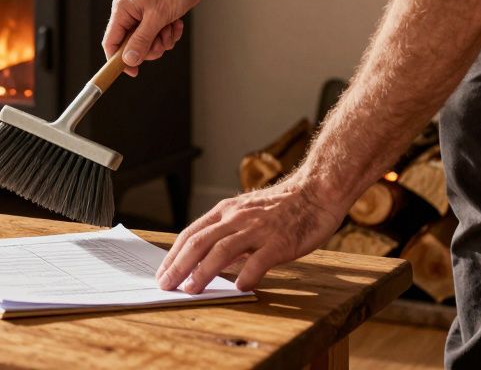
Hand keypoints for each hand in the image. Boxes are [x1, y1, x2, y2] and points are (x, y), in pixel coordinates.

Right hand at [103, 0, 207, 75]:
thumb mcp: (157, 18)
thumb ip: (141, 41)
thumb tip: (129, 60)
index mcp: (122, 11)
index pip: (110, 42)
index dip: (118, 60)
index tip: (132, 72)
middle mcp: (129, 13)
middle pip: (131, 46)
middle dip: (150, 47)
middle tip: (161, 39)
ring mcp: (142, 15)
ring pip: (147, 42)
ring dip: (162, 40)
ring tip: (170, 26)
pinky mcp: (155, 16)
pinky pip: (158, 35)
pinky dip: (168, 33)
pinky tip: (175, 23)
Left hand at [155, 175, 346, 292]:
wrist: (317, 191)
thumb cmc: (283, 207)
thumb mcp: (247, 214)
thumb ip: (229, 235)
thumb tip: (209, 262)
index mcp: (226, 211)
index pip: (191, 233)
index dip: (173, 255)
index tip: (163, 272)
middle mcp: (237, 218)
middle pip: (199, 242)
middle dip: (179, 265)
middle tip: (166, 285)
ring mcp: (257, 229)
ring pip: (221, 250)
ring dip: (203, 272)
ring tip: (191, 290)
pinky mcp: (280, 240)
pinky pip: (259, 260)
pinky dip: (246, 274)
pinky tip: (239, 288)